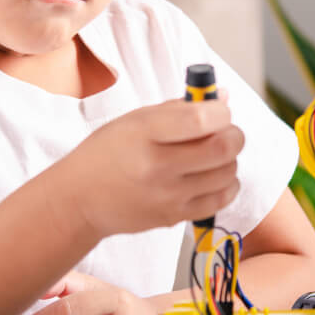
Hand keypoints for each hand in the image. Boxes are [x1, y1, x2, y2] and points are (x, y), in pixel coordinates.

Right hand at [60, 96, 243, 236]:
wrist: (80, 199)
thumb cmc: (108, 152)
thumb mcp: (135, 119)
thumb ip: (180, 108)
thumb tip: (223, 97)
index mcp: (145, 132)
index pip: (202, 119)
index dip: (222, 112)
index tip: (219, 111)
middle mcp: (157, 165)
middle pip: (223, 148)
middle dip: (234, 135)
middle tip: (226, 132)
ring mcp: (167, 195)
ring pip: (227, 174)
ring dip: (231, 160)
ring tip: (215, 154)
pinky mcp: (174, 217)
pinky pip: (220, 200)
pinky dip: (227, 185)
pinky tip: (214, 176)